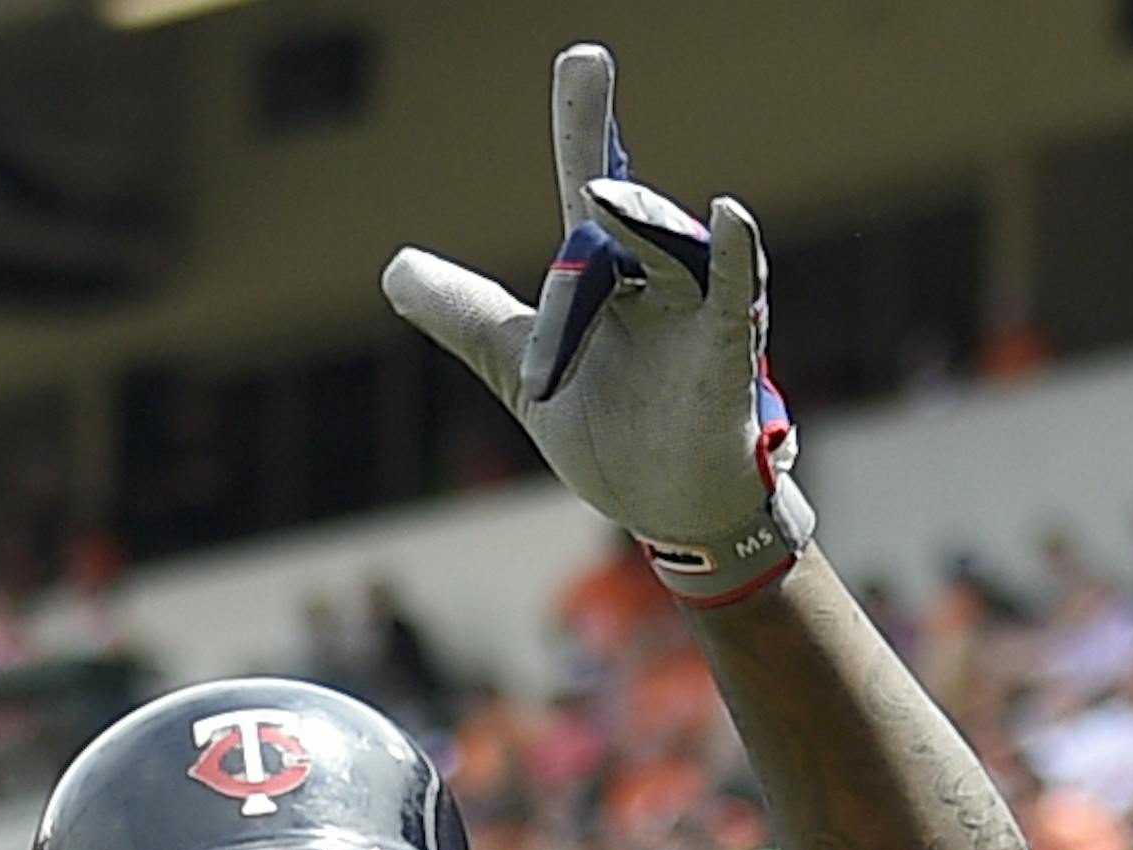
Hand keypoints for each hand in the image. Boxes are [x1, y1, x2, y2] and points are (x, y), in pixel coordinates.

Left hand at [382, 41, 813, 605]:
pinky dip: (737, 258)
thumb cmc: (612, 435)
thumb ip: (467, 317)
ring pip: (667, 248)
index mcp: (607, 277)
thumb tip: (395, 269)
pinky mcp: (722, 361)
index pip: (588, 186)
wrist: (670, 510)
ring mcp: (694, 316)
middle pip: (621, 206)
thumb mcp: (522, 371)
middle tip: (582, 67)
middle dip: (597, 142)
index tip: (583, 56)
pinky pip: (734, 301)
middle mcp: (654, 281)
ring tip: (599, 191)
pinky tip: (731, 214)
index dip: (583, 122)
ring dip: (637, 216)